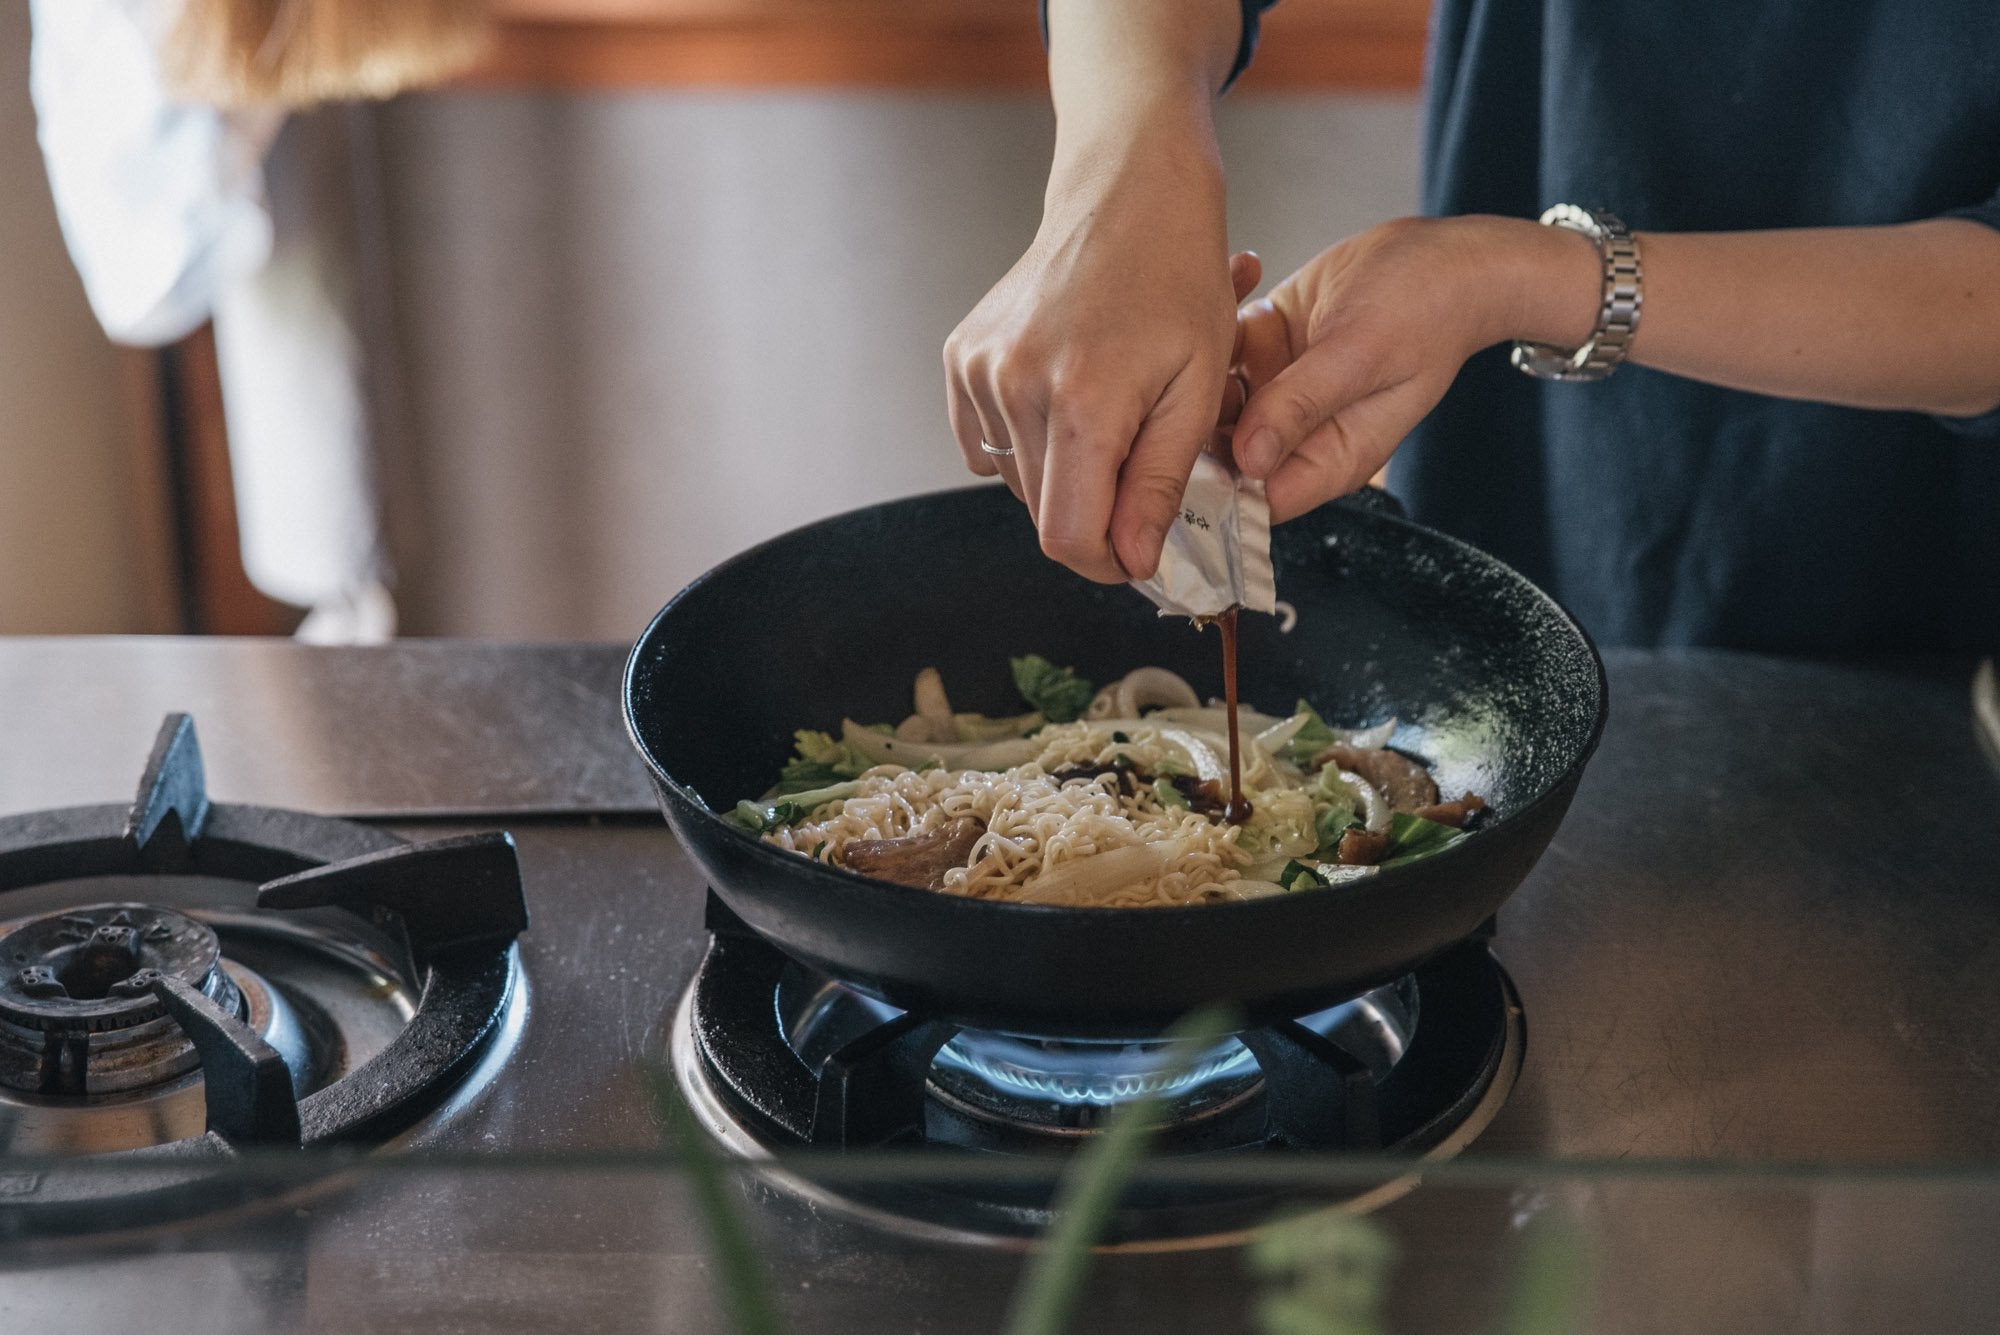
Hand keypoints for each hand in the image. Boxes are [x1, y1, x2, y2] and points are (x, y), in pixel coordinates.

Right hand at [944, 119, 1253, 582]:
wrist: (1127, 196)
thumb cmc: (1178, 280)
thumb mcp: (1200, 389)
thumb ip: (1160, 482)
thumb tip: (1132, 559)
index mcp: (1081, 401)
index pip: (1068, 537)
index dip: (1107, 561)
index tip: (1140, 550)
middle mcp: (1014, 386)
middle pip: (1043, 513)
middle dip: (1095, 511)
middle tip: (1140, 463)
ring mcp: (979, 370)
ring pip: (1016, 482)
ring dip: (1063, 473)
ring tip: (1108, 414)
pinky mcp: (961, 359)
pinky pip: (987, 445)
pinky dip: (1026, 443)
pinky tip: (1064, 398)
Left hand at [1229, 215, 1598, 519]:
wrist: (1450, 255)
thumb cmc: (1429, 310)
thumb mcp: (1363, 356)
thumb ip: (1303, 405)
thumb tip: (1249, 461)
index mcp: (1329, 457)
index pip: (1255, 497)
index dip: (1213, 480)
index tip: (1181, 438)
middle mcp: (1300, 432)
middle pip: (1223, 448)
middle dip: (1200, 407)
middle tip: (1197, 353)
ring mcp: (1281, 389)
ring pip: (1214, 391)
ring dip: (1209, 349)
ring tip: (1236, 300)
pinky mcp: (1271, 345)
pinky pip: (1225, 341)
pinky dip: (1225, 307)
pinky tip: (1251, 269)